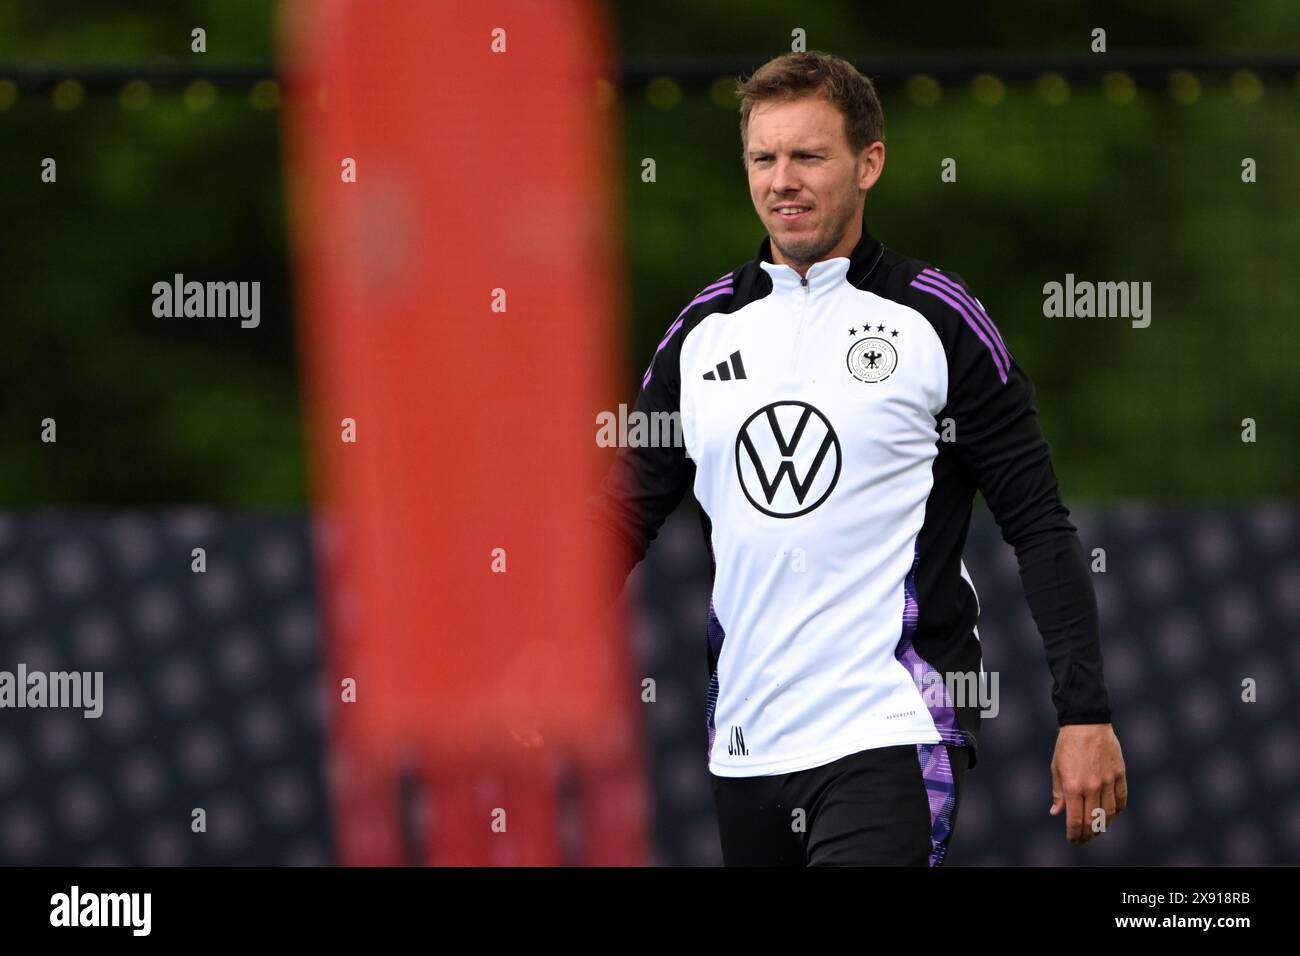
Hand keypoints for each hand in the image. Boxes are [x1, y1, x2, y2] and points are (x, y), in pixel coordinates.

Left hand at [1050, 723, 1125, 844]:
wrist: (1087, 723)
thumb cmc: (1068, 745)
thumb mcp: (1056, 768)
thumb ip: (1058, 793)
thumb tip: (1056, 813)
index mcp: (1073, 786)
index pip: (1075, 820)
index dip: (1074, 834)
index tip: (1073, 840)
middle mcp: (1092, 787)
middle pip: (1093, 821)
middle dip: (1088, 835)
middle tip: (1084, 839)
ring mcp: (1108, 781)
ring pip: (1110, 814)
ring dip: (1103, 825)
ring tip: (1097, 829)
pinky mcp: (1120, 775)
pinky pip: (1122, 800)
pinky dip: (1117, 811)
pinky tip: (1111, 814)